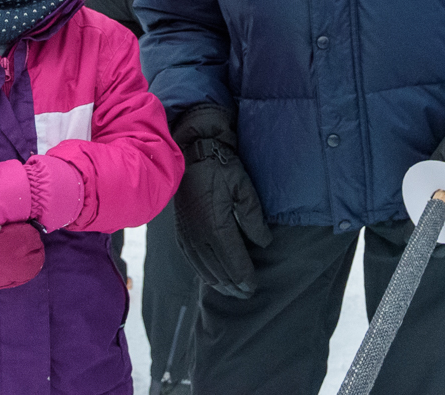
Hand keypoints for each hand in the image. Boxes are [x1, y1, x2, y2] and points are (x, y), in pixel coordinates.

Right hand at [171, 104, 272, 298]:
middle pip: (218, 270)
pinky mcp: (180, 230)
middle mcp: (199, 235)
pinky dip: (202, 272)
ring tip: (232, 290)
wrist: (191, 151)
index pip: (233, 262)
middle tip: (247, 293)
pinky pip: (191, 259)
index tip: (254, 287)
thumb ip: (253, 218)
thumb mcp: (243, 188)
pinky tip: (210, 276)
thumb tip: (264, 243)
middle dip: (233, 285)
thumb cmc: (221, 166)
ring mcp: (187, 233)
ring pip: (203, 268)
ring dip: (218, 281)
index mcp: (216, 225)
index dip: (245, 278)